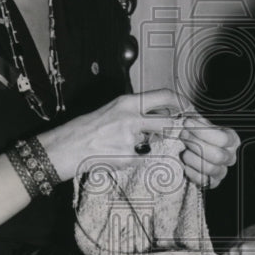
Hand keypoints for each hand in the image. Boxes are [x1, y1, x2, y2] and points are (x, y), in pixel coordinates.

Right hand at [39, 89, 187, 177]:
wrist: (65, 148)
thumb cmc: (86, 129)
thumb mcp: (112, 111)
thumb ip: (136, 112)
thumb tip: (159, 117)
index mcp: (127, 102)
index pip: (164, 95)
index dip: (182, 103)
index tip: (189, 110)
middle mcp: (131, 117)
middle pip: (169, 121)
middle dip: (178, 130)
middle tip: (180, 135)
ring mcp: (130, 137)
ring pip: (153, 142)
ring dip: (146, 145)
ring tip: (122, 145)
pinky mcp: (127, 156)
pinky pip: (139, 158)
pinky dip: (132, 159)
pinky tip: (114, 156)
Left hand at [177, 113, 240, 188]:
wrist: (196, 147)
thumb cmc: (200, 134)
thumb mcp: (202, 123)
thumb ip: (198, 121)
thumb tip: (190, 120)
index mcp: (231, 140)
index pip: (222, 138)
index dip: (202, 131)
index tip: (187, 123)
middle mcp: (229, 156)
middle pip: (217, 155)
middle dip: (196, 144)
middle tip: (183, 135)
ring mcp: (222, 171)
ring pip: (210, 169)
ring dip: (193, 159)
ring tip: (184, 151)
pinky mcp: (212, 182)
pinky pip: (203, 181)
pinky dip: (192, 173)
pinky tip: (186, 165)